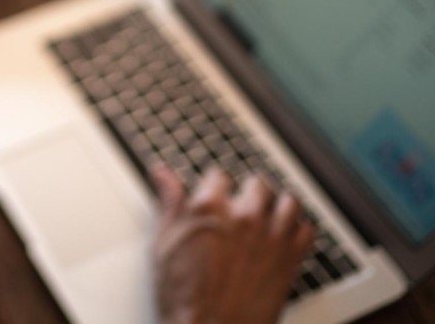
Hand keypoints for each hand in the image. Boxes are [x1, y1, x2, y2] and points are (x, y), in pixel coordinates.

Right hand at [151, 165, 314, 323]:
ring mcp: (272, 235)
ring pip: (288, 201)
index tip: (215, 196)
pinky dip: (298, 231)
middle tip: (241, 210)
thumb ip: (169, 202)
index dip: (215, 187)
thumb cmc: (185, 297)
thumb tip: (163, 174)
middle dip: (249, 194)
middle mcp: (243, 216)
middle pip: (257, 184)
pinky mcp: (292, 257)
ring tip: (269, 218)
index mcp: (209, 208)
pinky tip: (285, 238)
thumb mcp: (165, 243)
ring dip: (278, 207)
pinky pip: (307, 230)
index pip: (218, 175)